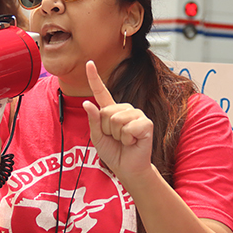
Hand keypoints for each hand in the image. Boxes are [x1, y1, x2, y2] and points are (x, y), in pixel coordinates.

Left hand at [81, 60, 152, 181]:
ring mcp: (137, 115)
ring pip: (116, 119)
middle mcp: (125, 110)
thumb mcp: (97, 137)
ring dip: (117, 135)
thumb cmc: (114, 153)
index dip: (94, 78)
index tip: (89, 63)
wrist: (128, 168)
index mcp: (112, 111)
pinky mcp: (146, 123)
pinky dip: (127, 138)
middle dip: (106, 130)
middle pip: (106, 112)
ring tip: (125, 141)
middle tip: (115, 139)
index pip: (101, 92)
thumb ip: (93, 120)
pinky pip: (128, 127)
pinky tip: (133, 142)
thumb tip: (87, 103)